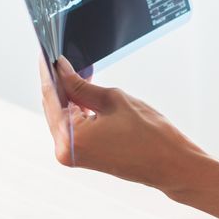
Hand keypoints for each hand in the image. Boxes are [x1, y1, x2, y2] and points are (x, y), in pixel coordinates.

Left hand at [37, 55, 216, 196]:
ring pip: (62, 117)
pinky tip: (84, 93)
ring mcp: (73, 156)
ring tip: (78, 73)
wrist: (171, 164)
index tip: (46, 54)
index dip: (49, 72)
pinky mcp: (83, 156)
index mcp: (70, 138)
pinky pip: (72, 128)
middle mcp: (65, 150)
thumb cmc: (150, 135)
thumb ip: (80, 85)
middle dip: (59, 82)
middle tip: (62, 60)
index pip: (51, 96)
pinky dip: (77, 110)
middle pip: (53, 107)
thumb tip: (62, 70)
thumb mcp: (113, 99)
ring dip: (69, 96)